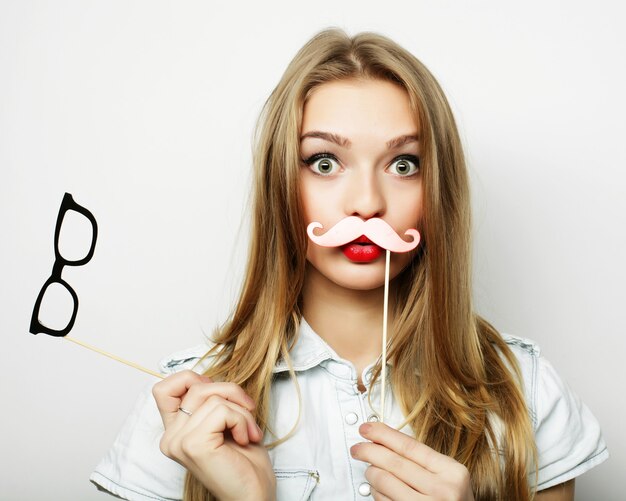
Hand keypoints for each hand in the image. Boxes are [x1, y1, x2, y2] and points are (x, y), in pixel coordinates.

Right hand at [152, 370, 275, 500]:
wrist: (254, 495)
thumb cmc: (245, 462)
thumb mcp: (223, 421)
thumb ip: (208, 402)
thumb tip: (206, 377)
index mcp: (175, 431)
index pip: (164, 388)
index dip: (192, 380)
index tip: (219, 398)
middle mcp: (171, 438)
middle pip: (196, 386)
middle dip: (231, 392)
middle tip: (248, 412)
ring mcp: (179, 441)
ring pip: (212, 397)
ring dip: (241, 411)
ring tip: (248, 432)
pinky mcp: (194, 444)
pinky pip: (222, 410)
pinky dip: (241, 420)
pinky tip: (245, 439)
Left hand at [350, 422, 474, 500]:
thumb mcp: (449, 478)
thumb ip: (423, 461)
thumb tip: (384, 443)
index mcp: (452, 472)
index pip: (410, 446)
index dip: (384, 435)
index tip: (368, 429)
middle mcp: (442, 490)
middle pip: (394, 462)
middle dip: (369, 452)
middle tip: (357, 448)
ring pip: (385, 482)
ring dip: (372, 475)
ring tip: (371, 473)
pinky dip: (377, 494)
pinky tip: (379, 491)